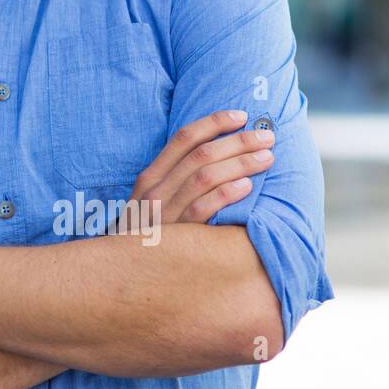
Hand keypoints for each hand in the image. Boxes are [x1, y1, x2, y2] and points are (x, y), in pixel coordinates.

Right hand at [116, 109, 274, 230]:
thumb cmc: (147, 236)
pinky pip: (202, 209)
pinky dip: (225, 194)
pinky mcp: (174, 236)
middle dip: (238, 141)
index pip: (183, 138)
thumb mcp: (150, 204)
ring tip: (266, 158)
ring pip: (204, 176)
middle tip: (267, 137)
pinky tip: (247, 186)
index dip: (214, 122)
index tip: (241, 115)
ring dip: (239, 163)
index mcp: (150, 176)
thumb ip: (175, 182)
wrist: (120, 273)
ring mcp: (163, 212)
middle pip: (200, 154)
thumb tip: (215, 160)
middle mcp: (154, 189)